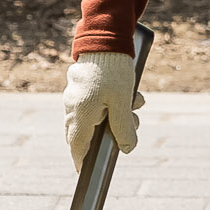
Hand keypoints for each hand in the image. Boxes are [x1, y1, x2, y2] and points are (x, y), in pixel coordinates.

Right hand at [63, 51, 143, 165]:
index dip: (81, 161)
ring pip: (96, 115)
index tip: (84, 171)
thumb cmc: (113, 71)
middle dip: (112, 132)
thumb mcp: (123, 102)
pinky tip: (130, 93)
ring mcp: (75, 95)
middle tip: (131, 123)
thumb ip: (124, 128)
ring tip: (137, 102)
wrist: (105, 38)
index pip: (76, 147)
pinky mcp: (82, 85)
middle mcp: (73, 107)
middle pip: (87, 132)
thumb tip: (126, 148)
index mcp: (80, 114)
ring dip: (117, 113)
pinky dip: (112, 102)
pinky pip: (96, 101)